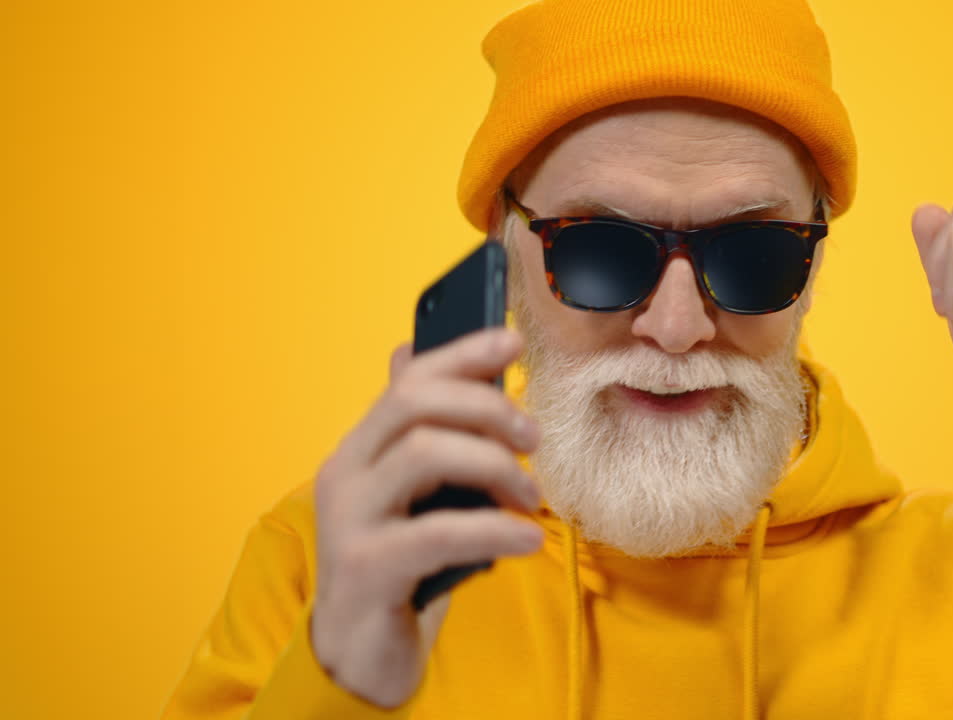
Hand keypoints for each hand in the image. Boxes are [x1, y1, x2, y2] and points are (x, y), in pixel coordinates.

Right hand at [310, 327, 543, 707]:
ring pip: (425, 452)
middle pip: (414, 403)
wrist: (361, 654)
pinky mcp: (366, 568)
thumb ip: (430, 442)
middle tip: (533, 439)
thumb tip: (426, 363)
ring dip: (494, 466)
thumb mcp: (420, 498)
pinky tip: (527, 540)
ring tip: (530, 498)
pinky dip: (494, 529)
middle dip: (485, 407)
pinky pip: (438, 532)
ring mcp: (350, 520)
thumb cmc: (402, 568)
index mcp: (361, 450)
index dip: (461, 353)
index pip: (408, 379)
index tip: (512, 340)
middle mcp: (346, 474)